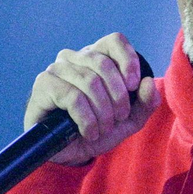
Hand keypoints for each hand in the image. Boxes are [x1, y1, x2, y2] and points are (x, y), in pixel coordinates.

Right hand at [26, 32, 161, 166]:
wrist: (70, 153)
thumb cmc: (98, 130)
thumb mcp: (129, 120)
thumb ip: (145, 102)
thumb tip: (149, 82)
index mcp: (96, 57)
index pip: (114, 41)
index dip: (128, 61)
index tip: (134, 86)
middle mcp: (74, 57)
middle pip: (104, 64)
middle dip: (118, 97)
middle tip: (118, 119)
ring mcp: (57, 69)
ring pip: (89, 82)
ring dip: (102, 112)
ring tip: (102, 130)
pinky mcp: (44, 85)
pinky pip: (72, 97)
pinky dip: (86, 119)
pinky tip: (88, 132)